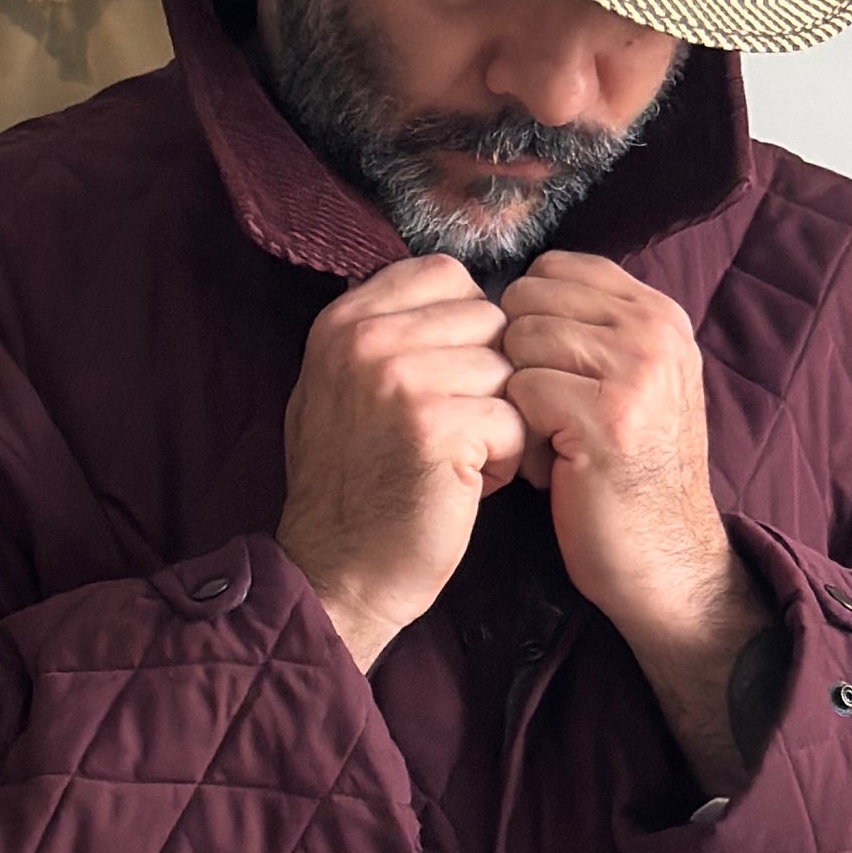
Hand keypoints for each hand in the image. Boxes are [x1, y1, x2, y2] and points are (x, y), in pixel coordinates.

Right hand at [277, 256, 526, 673]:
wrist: (337, 576)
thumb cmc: (351, 493)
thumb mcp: (338, 392)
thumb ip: (384, 338)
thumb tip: (451, 295)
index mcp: (344, 322)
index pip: (445, 276)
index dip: (469, 330)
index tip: (453, 382)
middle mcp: (366, 340)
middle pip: (486, 318)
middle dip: (491, 377)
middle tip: (466, 431)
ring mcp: (400, 380)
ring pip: (505, 369)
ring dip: (501, 421)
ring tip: (466, 462)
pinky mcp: (437, 428)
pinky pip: (514, 419)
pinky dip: (508, 459)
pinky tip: (473, 486)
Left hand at [502, 252, 779, 789]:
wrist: (667, 563)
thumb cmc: (631, 480)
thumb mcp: (633, 386)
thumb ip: (594, 333)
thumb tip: (514, 292)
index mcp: (659, 314)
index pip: (555, 268)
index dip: (530, 321)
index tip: (549, 377)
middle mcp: (653, 330)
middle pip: (528, 300)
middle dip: (518, 359)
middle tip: (545, 417)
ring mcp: (634, 369)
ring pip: (519, 342)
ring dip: (517, 398)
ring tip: (548, 443)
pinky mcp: (606, 414)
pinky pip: (520, 391)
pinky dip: (519, 436)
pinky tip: (547, 469)